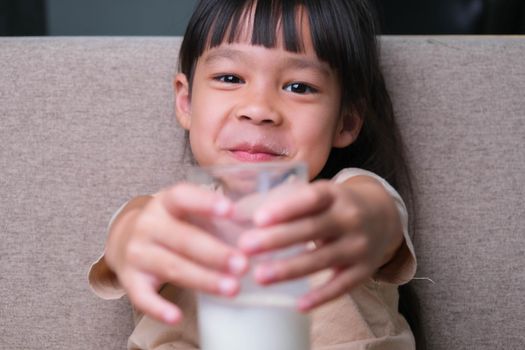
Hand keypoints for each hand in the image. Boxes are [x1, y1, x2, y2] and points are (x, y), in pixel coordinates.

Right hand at [104, 184, 247, 324]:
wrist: (126, 238)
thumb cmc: (173, 224)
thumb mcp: (188, 211)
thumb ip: (216, 217)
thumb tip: (259, 231)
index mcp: (166, 203)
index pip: (183, 197)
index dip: (206, 203)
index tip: (231, 210)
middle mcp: (148, 225)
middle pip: (183, 239)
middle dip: (216, 253)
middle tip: (243, 265)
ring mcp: (137, 252)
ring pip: (172, 267)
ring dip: (203, 279)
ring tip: (232, 289)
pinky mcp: (130, 280)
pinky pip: (143, 297)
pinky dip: (158, 308)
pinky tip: (176, 316)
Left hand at [237, 177, 402, 310]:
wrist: (382, 216)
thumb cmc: (335, 205)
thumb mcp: (321, 194)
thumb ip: (290, 202)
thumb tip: (240, 214)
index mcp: (335, 194)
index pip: (311, 198)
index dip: (285, 208)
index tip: (258, 218)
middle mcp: (350, 218)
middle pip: (311, 229)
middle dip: (276, 240)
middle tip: (245, 248)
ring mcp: (359, 245)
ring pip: (322, 259)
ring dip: (289, 269)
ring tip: (260, 276)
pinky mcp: (364, 270)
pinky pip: (341, 286)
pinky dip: (321, 296)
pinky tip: (298, 304)